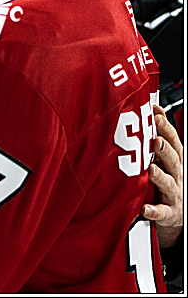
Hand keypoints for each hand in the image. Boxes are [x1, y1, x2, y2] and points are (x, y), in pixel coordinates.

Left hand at [144, 104, 182, 247]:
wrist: (177, 215)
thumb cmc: (168, 181)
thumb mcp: (166, 159)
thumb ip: (159, 137)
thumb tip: (152, 108)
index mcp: (176, 162)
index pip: (173, 142)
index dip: (166, 128)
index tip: (156, 114)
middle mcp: (178, 176)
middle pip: (173, 161)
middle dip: (165, 149)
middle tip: (155, 139)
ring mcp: (174, 194)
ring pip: (168, 184)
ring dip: (160, 176)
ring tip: (152, 169)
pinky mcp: (168, 213)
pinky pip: (161, 212)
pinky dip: (154, 210)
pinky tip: (145, 208)